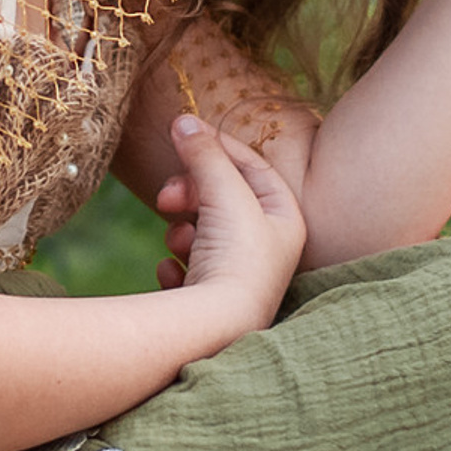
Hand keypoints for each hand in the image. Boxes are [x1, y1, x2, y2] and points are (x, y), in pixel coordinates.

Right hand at [155, 115, 304, 325]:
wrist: (218, 329)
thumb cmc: (236, 260)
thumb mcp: (224, 193)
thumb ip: (204, 153)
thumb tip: (183, 120)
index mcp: (284, 220)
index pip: (253, 166)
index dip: (218, 146)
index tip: (185, 133)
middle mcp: (267, 249)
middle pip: (222, 197)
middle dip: (190, 192)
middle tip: (165, 196)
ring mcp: (238, 276)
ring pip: (200, 232)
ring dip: (181, 231)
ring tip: (178, 243)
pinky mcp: (210, 301)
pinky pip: (186, 268)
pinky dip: (175, 265)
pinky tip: (172, 272)